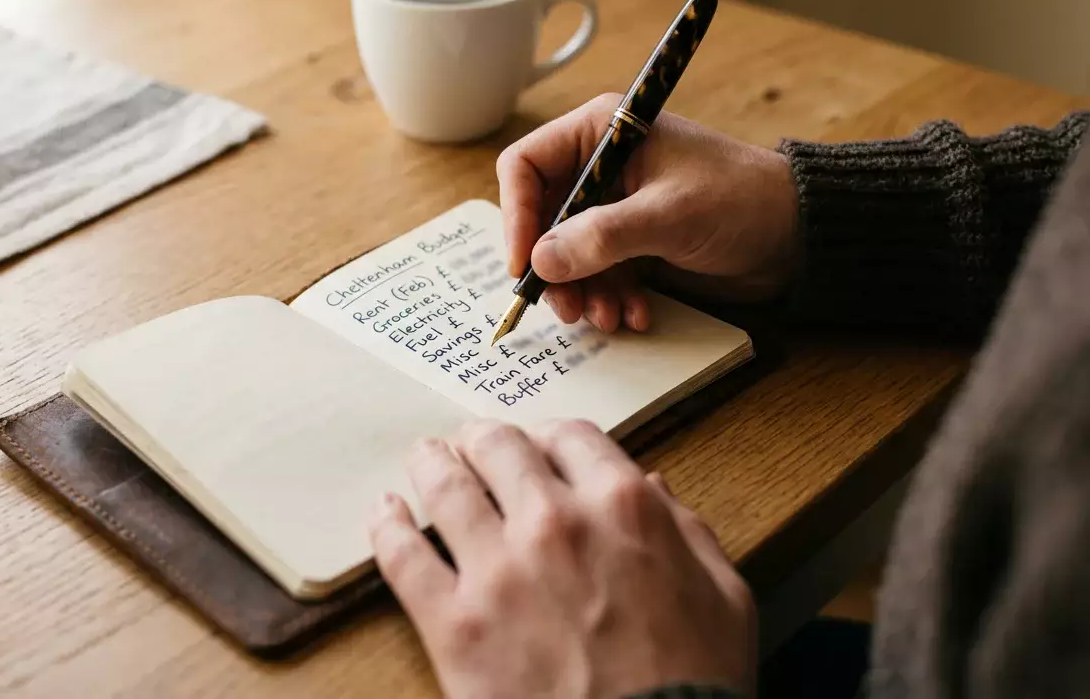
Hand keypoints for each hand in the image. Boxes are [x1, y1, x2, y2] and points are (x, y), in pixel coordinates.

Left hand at [368, 419, 756, 698]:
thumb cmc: (696, 685)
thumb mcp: (723, 597)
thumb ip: (687, 531)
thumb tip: (652, 487)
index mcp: (623, 507)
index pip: (568, 435)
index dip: (548, 435)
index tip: (538, 446)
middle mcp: (555, 523)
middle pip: (498, 446)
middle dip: (484, 441)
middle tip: (473, 446)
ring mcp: (498, 571)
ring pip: (444, 485)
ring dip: (432, 464)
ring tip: (426, 461)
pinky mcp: (455, 624)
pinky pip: (403, 556)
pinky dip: (387, 525)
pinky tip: (385, 512)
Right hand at [496, 93, 799, 331]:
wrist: (797, 235)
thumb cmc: (741, 200)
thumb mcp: (669, 216)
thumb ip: (603, 237)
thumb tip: (540, 261)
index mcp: (601, 132)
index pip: (526, 166)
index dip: (516, 215)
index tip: (524, 263)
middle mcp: (600, 166)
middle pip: (541, 218)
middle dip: (553, 267)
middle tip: (567, 307)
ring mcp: (615, 206)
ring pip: (567, 254)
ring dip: (583, 291)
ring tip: (609, 318)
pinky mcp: (632, 242)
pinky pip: (598, 273)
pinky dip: (610, 297)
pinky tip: (636, 314)